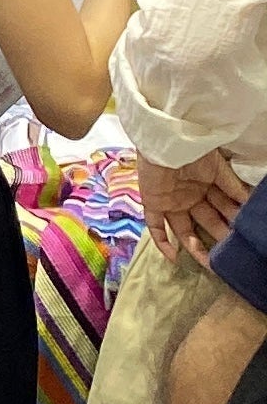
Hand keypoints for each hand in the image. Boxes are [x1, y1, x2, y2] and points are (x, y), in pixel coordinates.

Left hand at [137, 148, 245, 263]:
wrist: (166, 139)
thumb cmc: (193, 149)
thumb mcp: (218, 168)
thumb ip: (233, 187)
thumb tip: (250, 205)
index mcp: (207, 186)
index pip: (224, 210)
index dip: (234, 223)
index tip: (245, 237)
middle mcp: (191, 197)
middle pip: (207, 222)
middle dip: (220, 238)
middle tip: (232, 255)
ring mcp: (172, 201)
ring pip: (184, 230)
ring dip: (196, 247)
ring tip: (211, 264)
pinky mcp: (153, 202)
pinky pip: (155, 226)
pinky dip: (163, 242)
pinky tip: (174, 258)